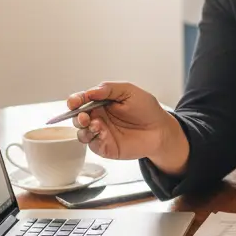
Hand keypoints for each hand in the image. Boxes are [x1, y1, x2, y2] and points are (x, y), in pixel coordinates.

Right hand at [66, 82, 187, 169]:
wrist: (160, 130)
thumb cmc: (147, 109)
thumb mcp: (129, 91)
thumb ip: (109, 89)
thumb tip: (90, 92)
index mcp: (101, 102)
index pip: (81, 100)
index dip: (75, 100)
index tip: (75, 101)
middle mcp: (98, 117)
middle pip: (77, 116)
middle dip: (76, 115)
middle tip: (83, 116)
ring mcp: (100, 132)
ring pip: (81, 131)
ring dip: (82, 128)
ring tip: (94, 124)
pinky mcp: (105, 146)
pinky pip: (92, 143)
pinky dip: (93, 138)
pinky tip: (101, 132)